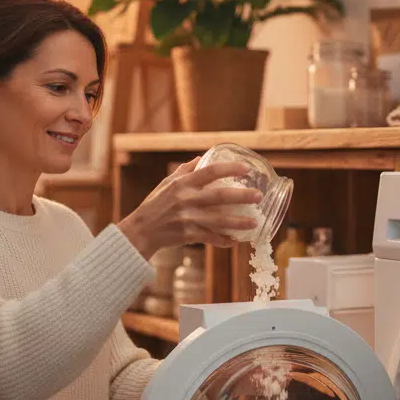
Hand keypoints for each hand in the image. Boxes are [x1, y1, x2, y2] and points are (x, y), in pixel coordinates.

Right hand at [118, 157, 262, 258]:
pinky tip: (236, 241)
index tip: (246, 169)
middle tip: (258, 196)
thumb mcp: (167, 182)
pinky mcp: (187, 234)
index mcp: (182, 183)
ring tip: (255, 223)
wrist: (141, 230)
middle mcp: (186, 199)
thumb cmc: (155, 204)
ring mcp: (187, 218)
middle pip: (219, 196)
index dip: (229, 168)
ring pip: (218, 220)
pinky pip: (210, 238)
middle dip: (241, 196)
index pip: (210, 171)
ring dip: (238, 222)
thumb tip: (202, 158)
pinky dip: (223, 240)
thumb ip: (186, 170)